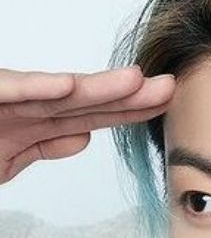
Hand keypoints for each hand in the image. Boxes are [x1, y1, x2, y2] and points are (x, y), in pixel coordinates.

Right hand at [0, 65, 175, 184]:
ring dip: (97, 87)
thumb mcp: (9, 156)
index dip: (130, 111)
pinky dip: (35, 88)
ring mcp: (6, 102)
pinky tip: (68, 85)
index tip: (165, 104)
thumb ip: (45, 146)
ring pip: (58, 94)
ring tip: (135, 81)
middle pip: (87, 102)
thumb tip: (83, 138)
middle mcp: (28, 108)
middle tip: (168, 86)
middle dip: (129, 96)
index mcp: (39, 123)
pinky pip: (8, 91)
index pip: (94, 116)